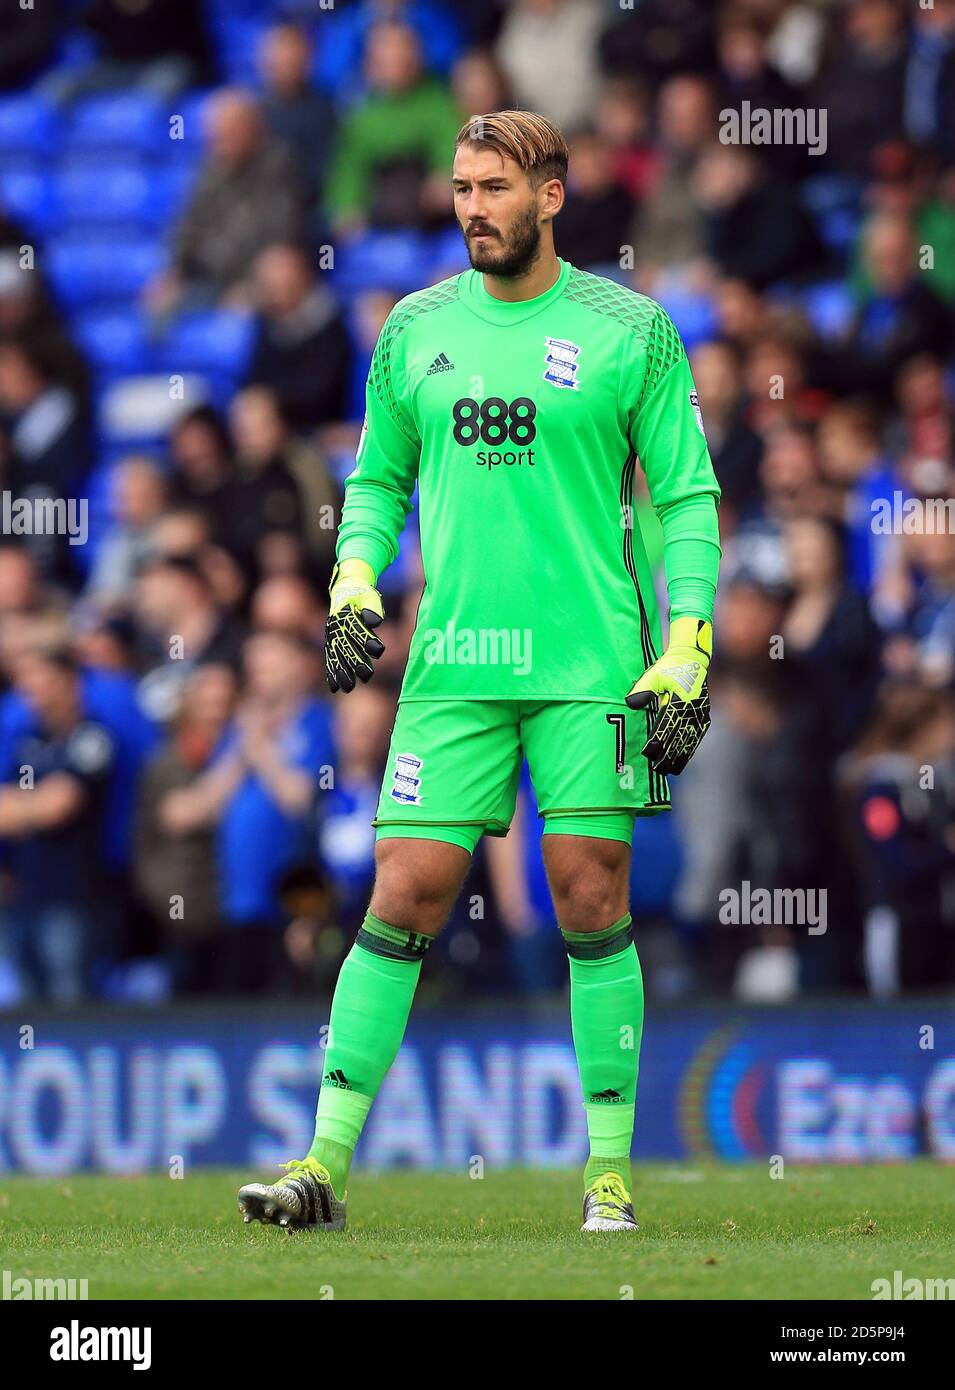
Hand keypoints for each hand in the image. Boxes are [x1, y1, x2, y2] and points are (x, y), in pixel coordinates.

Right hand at [324, 558, 384, 692]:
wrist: (345, 589)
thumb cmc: (361, 593)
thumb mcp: (368, 595)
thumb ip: (372, 606)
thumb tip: (375, 621)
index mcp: (346, 614)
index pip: (358, 629)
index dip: (368, 640)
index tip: (379, 650)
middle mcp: (336, 627)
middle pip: (346, 647)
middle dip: (356, 662)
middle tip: (367, 676)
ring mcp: (332, 636)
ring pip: (335, 657)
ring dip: (342, 673)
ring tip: (349, 688)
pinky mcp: (330, 643)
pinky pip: (330, 660)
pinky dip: (332, 674)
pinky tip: (335, 688)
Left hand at [626, 616, 711, 774]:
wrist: (692, 658)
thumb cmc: (670, 667)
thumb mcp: (654, 674)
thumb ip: (643, 690)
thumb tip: (630, 703)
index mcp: (679, 701)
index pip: (665, 727)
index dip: (657, 742)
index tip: (648, 754)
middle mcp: (691, 710)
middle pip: (678, 738)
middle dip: (667, 756)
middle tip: (657, 770)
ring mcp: (700, 713)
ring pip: (689, 741)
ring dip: (679, 757)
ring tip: (670, 771)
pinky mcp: (704, 715)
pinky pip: (696, 737)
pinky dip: (690, 750)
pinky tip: (683, 759)